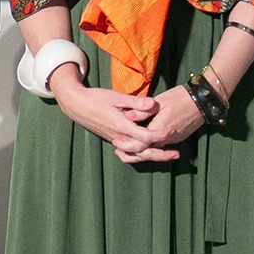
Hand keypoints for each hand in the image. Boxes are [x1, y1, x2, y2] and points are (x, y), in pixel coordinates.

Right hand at [48, 65, 167, 161]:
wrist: (77, 105)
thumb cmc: (96, 98)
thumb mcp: (116, 96)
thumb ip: (136, 102)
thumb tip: (154, 104)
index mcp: (122, 126)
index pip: (145, 136)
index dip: (160, 134)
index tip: (172, 130)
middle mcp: (119, 137)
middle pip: (143, 151)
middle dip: (161, 154)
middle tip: (177, 154)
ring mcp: (116, 140)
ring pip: (137, 154)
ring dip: (153, 156)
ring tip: (168, 155)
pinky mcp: (113, 139)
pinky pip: (129, 152)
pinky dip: (139, 155)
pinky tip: (148, 154)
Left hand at [115, 85, 204, 162]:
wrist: (204, 100)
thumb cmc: (180, 97)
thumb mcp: (159, 101)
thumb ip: (142, 110)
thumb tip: (128, 116)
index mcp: (160, 130)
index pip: (140, 144)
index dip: (127, 145)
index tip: (116, 142)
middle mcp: (167, 138)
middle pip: (147, 151)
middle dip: (132, 153)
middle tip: (118, 152)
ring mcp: (174, 139)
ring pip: (155, 150)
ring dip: (141, 151)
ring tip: (127, 151)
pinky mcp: (178, 137)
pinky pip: (162, 146)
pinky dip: (151, 147)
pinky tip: (144, 143)